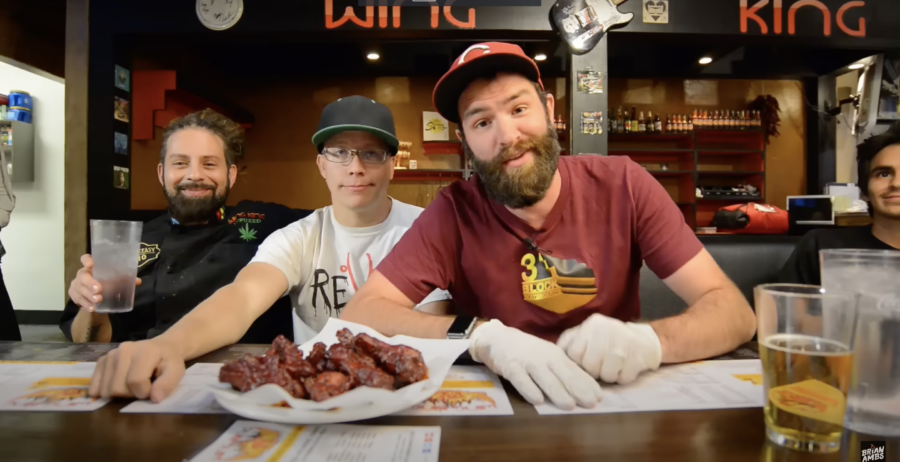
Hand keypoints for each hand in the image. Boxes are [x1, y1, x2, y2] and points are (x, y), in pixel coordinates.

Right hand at [68, 254, 140, 311]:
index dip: (86, 260)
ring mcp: (76, 285)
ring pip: (79, 289)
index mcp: (91, 267)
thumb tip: (138, 281)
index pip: (85, 258)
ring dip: (89, 295)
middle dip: (89, 282)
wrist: (95, 299)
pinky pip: (78, 300)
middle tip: (98, 289)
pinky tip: (93, 308)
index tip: (91, 264)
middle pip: (82, 276)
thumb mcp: (115, 281)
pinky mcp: (74, 295)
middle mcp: (82, 274)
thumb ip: (125, 279)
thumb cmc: (106, 284)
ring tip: (98, 300)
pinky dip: (86, 304)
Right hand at [88, 339, 185, 402]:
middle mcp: (123, 350)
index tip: (153, 389)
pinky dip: (105, 391)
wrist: (160, 347)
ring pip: (105, 390)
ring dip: (119, 394)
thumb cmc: (168, 361)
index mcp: (144, 351)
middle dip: (131, 395)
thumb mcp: (176, 370)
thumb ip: (168, 384)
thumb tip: (155, 398)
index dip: (144, 393)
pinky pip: (94, 387)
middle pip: (117, 388)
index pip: (135, 382)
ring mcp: (109, 355)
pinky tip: (118, 385)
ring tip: (132, 384)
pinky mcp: (101, 361)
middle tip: (143, 387)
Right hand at [468, 319, 602, 409]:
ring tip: (569, 405)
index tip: (600, 396)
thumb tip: (585, 387)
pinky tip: (537, 401)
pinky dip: (529, 389)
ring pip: (544, 378)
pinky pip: (521, 380)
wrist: (497, 338)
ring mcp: (527, 362)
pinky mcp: (511, 367)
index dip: (587, 383)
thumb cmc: (527, 351)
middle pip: (563, 375)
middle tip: (591, 403)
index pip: (574, 370)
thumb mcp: (547, 356)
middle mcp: (544, 358)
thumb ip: (563, 369)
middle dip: (578, 389)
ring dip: (558, 392)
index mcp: (555, 355)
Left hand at [557, 313, 661, 384]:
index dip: (579, 363)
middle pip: (590, 366)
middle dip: (594, 372)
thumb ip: (569, 342)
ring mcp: (624, 344)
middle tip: (601, 366)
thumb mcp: (586, 334)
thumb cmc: (609, 340)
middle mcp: (607, 331)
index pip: (574, 353)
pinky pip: (623, 379)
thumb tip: (552, 357)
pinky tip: (625, 368)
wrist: (644, 341)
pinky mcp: (638, 357)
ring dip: (609, 376)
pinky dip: (623, 378)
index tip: (585, 362)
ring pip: (607, 375)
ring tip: (613, 366)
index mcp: (591, 325)